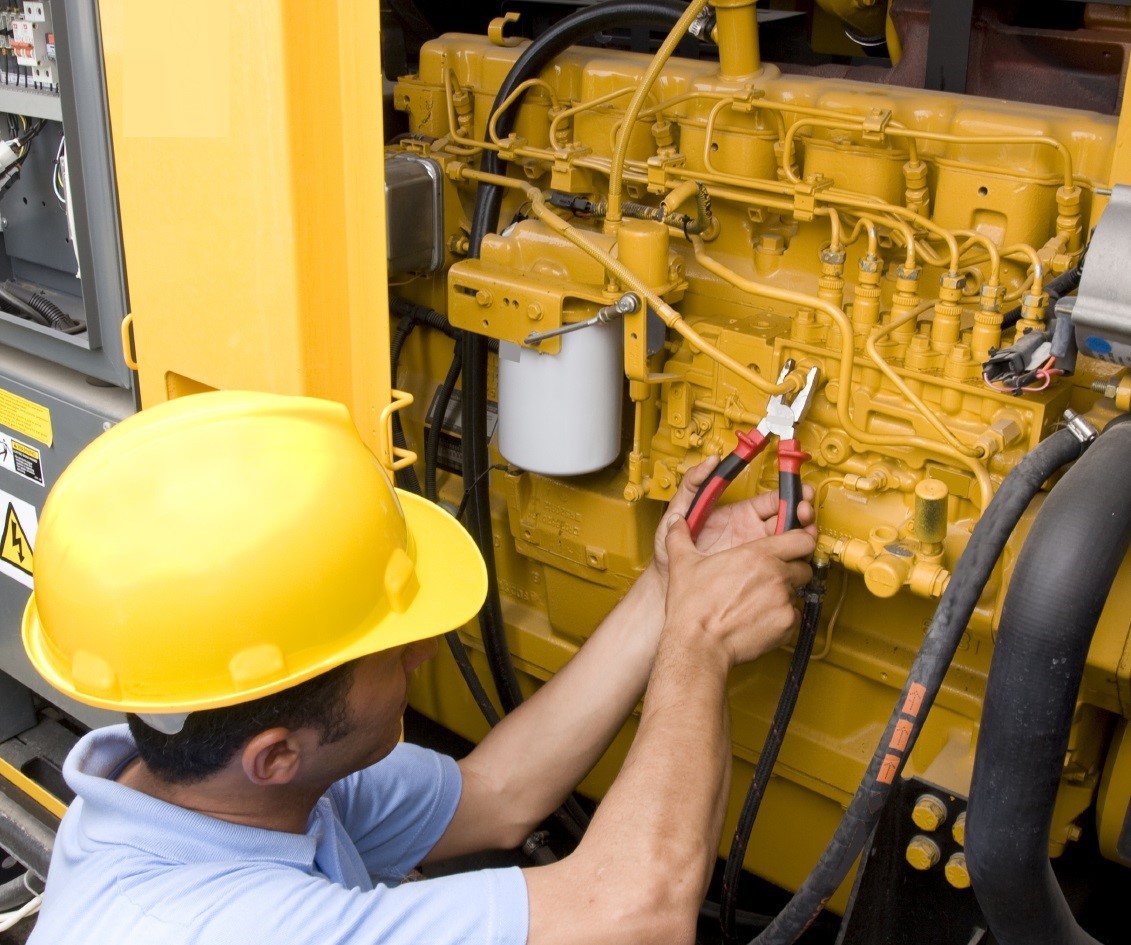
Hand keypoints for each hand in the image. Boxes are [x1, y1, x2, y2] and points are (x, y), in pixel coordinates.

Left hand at [651, 456, 816, 581]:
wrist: (669, 583)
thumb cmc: (670, 552)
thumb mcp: (677, 513)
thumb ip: (692, 484)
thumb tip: (710, 461)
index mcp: (738, 514)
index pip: (771, 500)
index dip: (788, 494)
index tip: (797, 489)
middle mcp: (752, 531)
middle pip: (787, 518)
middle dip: (802, 511)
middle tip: (805, 510)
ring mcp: (757, 551)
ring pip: (790, 540)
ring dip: (803, 533)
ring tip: (807, 531)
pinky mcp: (758, 570)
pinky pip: (782, 562)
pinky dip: (795, 557)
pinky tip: (800, 554)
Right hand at [661, 516, 814, 666]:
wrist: (699, 645)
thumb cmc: (693, 608)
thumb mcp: (682, 564)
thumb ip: (680, 537)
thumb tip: (676, 523)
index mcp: (757, 555)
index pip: (801, 540)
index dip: (798, 543)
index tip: (791, 547)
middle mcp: (775, 576)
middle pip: (804, 566)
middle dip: (793, 570)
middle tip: (773, 577)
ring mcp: (783, 602)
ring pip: (798, 592)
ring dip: (785, 594)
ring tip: (760, 601)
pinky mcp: (786, 625)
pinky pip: (793, 616)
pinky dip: (781, 617)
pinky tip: (760, 618)